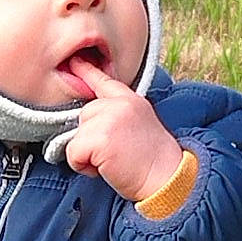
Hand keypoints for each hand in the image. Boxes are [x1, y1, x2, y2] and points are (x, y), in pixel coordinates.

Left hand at [63, 60, 183, 202]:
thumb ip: (120, 117)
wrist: (168, 178)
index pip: (105, 82)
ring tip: (113, 161)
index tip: (75, 62)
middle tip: (115, 153)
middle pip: (84, 115)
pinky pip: (73, 153)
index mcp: (131, 101)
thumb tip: (95, 125)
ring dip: (88, 155)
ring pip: (76, 136)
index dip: (88, 72)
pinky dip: (83, 166)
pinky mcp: (99, 138)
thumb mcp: (141, 127)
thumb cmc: (155, 163)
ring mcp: (108, 118)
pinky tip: (105, 168)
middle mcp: (119, 104)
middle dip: (91, 137)